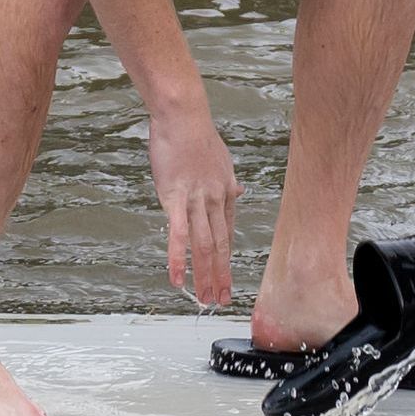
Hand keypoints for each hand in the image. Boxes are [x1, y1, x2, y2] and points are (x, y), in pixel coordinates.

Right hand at [148, 113, 239, 306]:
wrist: (183, 116)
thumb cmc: (195, 134)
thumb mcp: (220, 160)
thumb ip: (227, 180)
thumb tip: (239, 190)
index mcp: (225, 193)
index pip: (227, 235)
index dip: (227, 260)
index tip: (228, 279)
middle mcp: (215, 201)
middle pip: (219, 246)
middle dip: (220, 276)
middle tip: (220, 300)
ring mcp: (196, 201)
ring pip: (203, 246)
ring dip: (204, 276)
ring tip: (203, 298)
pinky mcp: (175, 198)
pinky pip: (178, 235)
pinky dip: (178, 260)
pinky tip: (177, 279)